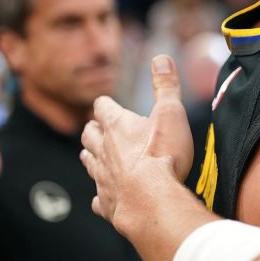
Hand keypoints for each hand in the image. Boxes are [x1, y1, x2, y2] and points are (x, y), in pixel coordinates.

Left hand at [80, 55, 193, 230]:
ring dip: (90, 157)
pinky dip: (101, 195)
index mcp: (117, 126)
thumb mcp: (170, 113)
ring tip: (92, 155)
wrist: (151, 200)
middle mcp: (104, 150)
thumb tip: (161, 58)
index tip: (106, 103)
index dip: (105, 104)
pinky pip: (98, 198)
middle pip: (89, 135)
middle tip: (95, 128)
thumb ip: (166, 85)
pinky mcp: (107, 202)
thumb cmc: (162, 155)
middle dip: (92, 130)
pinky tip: (105, 197)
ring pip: (89, 163)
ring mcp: (103, 178)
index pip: (103, 107)